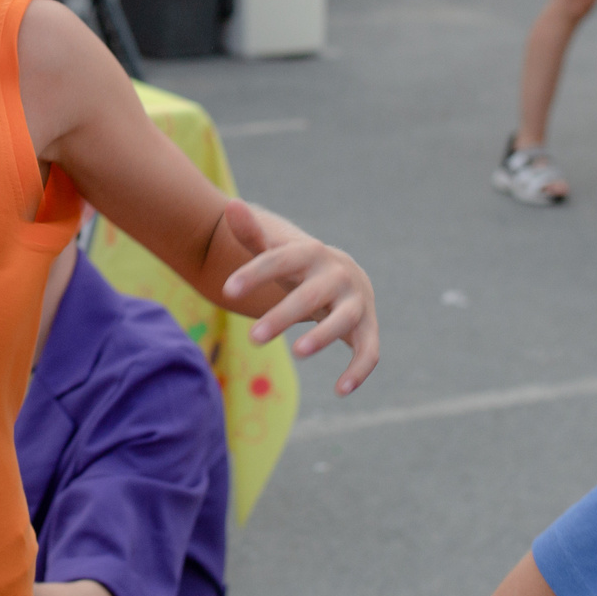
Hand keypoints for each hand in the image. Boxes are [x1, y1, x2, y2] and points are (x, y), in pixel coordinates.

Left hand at [220, 201, 377, 394]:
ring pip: (343, 321)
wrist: (345, 276)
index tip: (226, 289)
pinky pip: (369, 351)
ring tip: (298, 352)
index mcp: (310, 255)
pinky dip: (359, 371)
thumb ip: (253, 235)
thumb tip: (231, 204)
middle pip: (310, 295)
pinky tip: (339, 391)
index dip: (255, 273)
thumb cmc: (299, 268)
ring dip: (323, 336)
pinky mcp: (367, 329)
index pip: (280, 260)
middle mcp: (337, 276)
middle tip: (252, 338)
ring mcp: (356, 302)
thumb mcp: (277, 252)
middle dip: (283, 315)